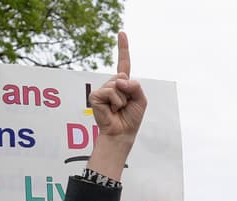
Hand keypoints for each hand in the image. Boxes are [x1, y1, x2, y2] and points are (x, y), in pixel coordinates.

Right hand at [88, 32, 145, 176]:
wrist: (122, 133)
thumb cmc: (131, 118)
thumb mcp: (141, 100)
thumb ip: (135, 86)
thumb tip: (120, 80)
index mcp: (123, 84)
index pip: (123, 63)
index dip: (123, 48)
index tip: (122, 32)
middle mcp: (112, 84)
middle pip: (123, 77)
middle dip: (129, 92)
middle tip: (124, 105)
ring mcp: (102, 89)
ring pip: (117, 85)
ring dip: (122, 100)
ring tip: (118, 109)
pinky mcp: (95, 96)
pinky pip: (110, 92)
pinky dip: (115, 102)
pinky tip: (112, 110)